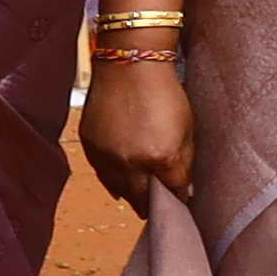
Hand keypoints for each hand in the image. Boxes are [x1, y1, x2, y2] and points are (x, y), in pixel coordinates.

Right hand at [77, 51, 193, 213]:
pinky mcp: (90, 145)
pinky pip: (101, 173)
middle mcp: (130, 162)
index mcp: (160, 158)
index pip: (174, 192)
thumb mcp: (186, 127)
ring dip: (130, 197)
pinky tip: (118, 186)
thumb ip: (185, 161)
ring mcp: (106, 155)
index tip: (182, 202)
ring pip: (118, 190)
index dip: (180, 198)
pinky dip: (112, 181)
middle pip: (142, 198)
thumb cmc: (165, 91)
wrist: (129, 64)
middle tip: (156, 211)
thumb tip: (185, 187)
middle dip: (152, 206)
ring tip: (138, 201)